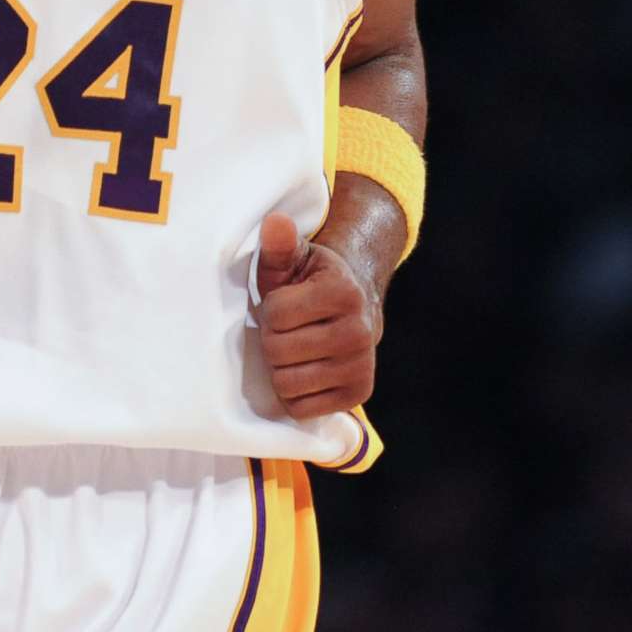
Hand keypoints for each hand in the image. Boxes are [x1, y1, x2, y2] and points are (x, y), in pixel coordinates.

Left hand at [256, 212, 381, 418]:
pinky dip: (294, 394)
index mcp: (343, 292)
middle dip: (272, 339)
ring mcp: (362, 366)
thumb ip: (278, 243)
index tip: (282, 303)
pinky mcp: (358, 394)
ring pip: (288, 384)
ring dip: (280, 368)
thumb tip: (275, 222)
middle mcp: (359, 332)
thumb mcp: (292, 258)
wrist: (354, 307)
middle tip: (286, 330)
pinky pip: (302, 409)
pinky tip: (304, 371)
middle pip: (279, 352)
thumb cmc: (308, 282)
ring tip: (294, 349)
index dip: (269, 310)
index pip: (276, 315)